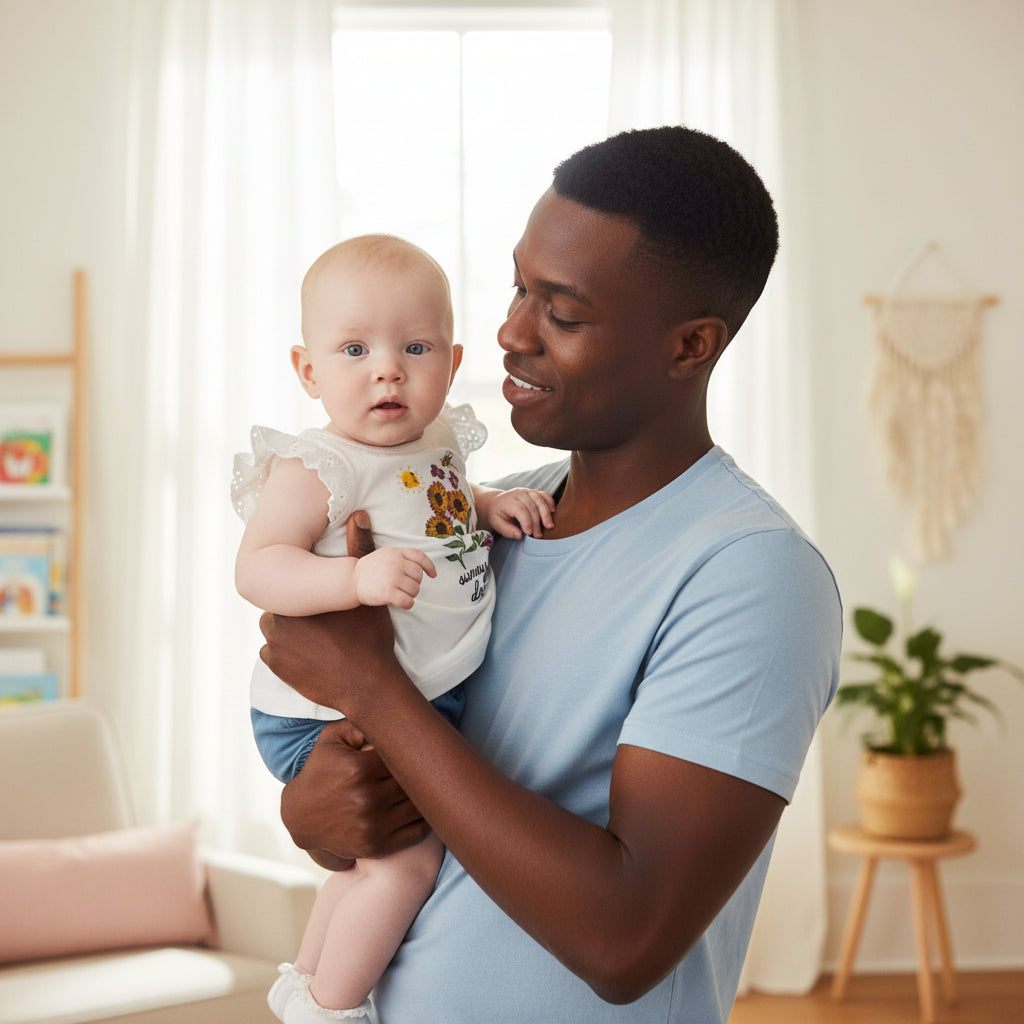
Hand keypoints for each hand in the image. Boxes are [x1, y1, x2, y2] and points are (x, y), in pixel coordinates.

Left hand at [259, 512, 399, 711]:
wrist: (367, 685)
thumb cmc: (368, 638)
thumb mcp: (367, 594)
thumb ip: (359, 553)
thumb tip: (360, 515)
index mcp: (299, 598)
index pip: (291, 586)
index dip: (307, 596)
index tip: (321, 609)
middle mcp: (279, 618)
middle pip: (283, 609)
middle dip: (298, 617)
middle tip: (322, 630)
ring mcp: (274, 644)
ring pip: (277, 632)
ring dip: (290, 636)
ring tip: (315, 645)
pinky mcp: (274, 666)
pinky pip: (274, 655)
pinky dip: (287, 657)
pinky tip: (308, 659)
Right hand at [280, 718, 430, 863]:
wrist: (299, 817)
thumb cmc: (320, 771)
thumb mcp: (331, 739)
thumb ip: (359, 722)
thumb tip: (389, 714)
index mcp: (359, 769)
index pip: (404, 754)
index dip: (413, 749)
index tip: (418, 746)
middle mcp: (367, 798)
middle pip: (414, 779)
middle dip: (422, 770)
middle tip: (429, 762)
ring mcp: (373, 825)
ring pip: (420, 805)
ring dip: (425, 794)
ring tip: (428, 783)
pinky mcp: (377, 846)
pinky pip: (417, 831)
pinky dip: (425, 818)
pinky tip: (421, 806)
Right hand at [354, 545, 436, 608]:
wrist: (351, 579)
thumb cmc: (371, 569)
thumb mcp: (386, 554)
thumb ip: (402, 557)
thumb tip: (423, 568)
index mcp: (396, 552)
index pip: (419, 556)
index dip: (429, 567)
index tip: (433, 575)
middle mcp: (396, 563)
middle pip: (418, 576)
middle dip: (415, 583)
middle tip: (404, 587)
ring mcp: (392, 577)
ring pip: (415, 589)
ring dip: (411, 595)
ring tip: (400, 593)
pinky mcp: (387, 592)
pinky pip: (408, 601)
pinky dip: (408, 604)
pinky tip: (403, 603)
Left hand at [485, 487, 555, 538]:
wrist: (497, 502)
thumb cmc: (498, 514)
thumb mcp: (497, 524)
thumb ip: (507, 530)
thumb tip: (519, 535)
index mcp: (508, 500)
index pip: (520, 509)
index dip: (527, 522)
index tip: (529, 533)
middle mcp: (519, 493)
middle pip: (532, 506)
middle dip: (537, 522)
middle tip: (538, 535)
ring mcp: (527, 491)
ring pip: (540, 500)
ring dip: (546, 514)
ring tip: (549, 526)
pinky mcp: (534, 492)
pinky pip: (545, 495)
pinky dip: (550, 503)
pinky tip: (553, 513)